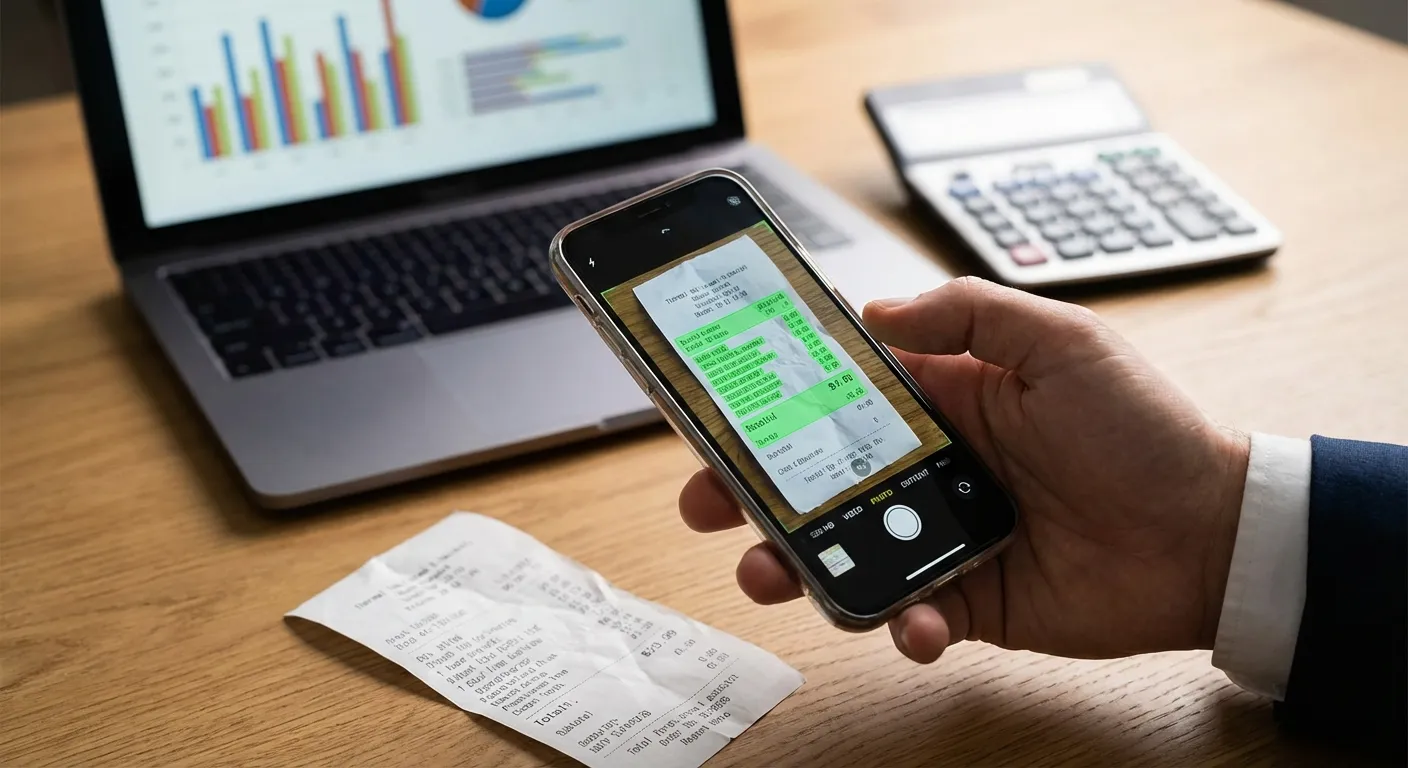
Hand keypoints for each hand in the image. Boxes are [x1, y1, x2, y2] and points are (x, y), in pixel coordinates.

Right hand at [679, 277, 1248, 663]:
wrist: (1208, 536)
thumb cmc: (1142, 428)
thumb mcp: (1062, 340)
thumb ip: (969, 312)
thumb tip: (874, 308)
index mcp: (945, 397)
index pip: (838, 393)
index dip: (775, 397)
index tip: (719, 402)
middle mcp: (931, 465)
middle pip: (817, 476)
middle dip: (751, 488)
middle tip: (705, 498)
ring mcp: (942, 534)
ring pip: (842, 550)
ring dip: (793, 564)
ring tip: (768, 573)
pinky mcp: (965, 599)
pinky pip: (907, 615)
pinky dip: (899, 624)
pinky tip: (914, 622)